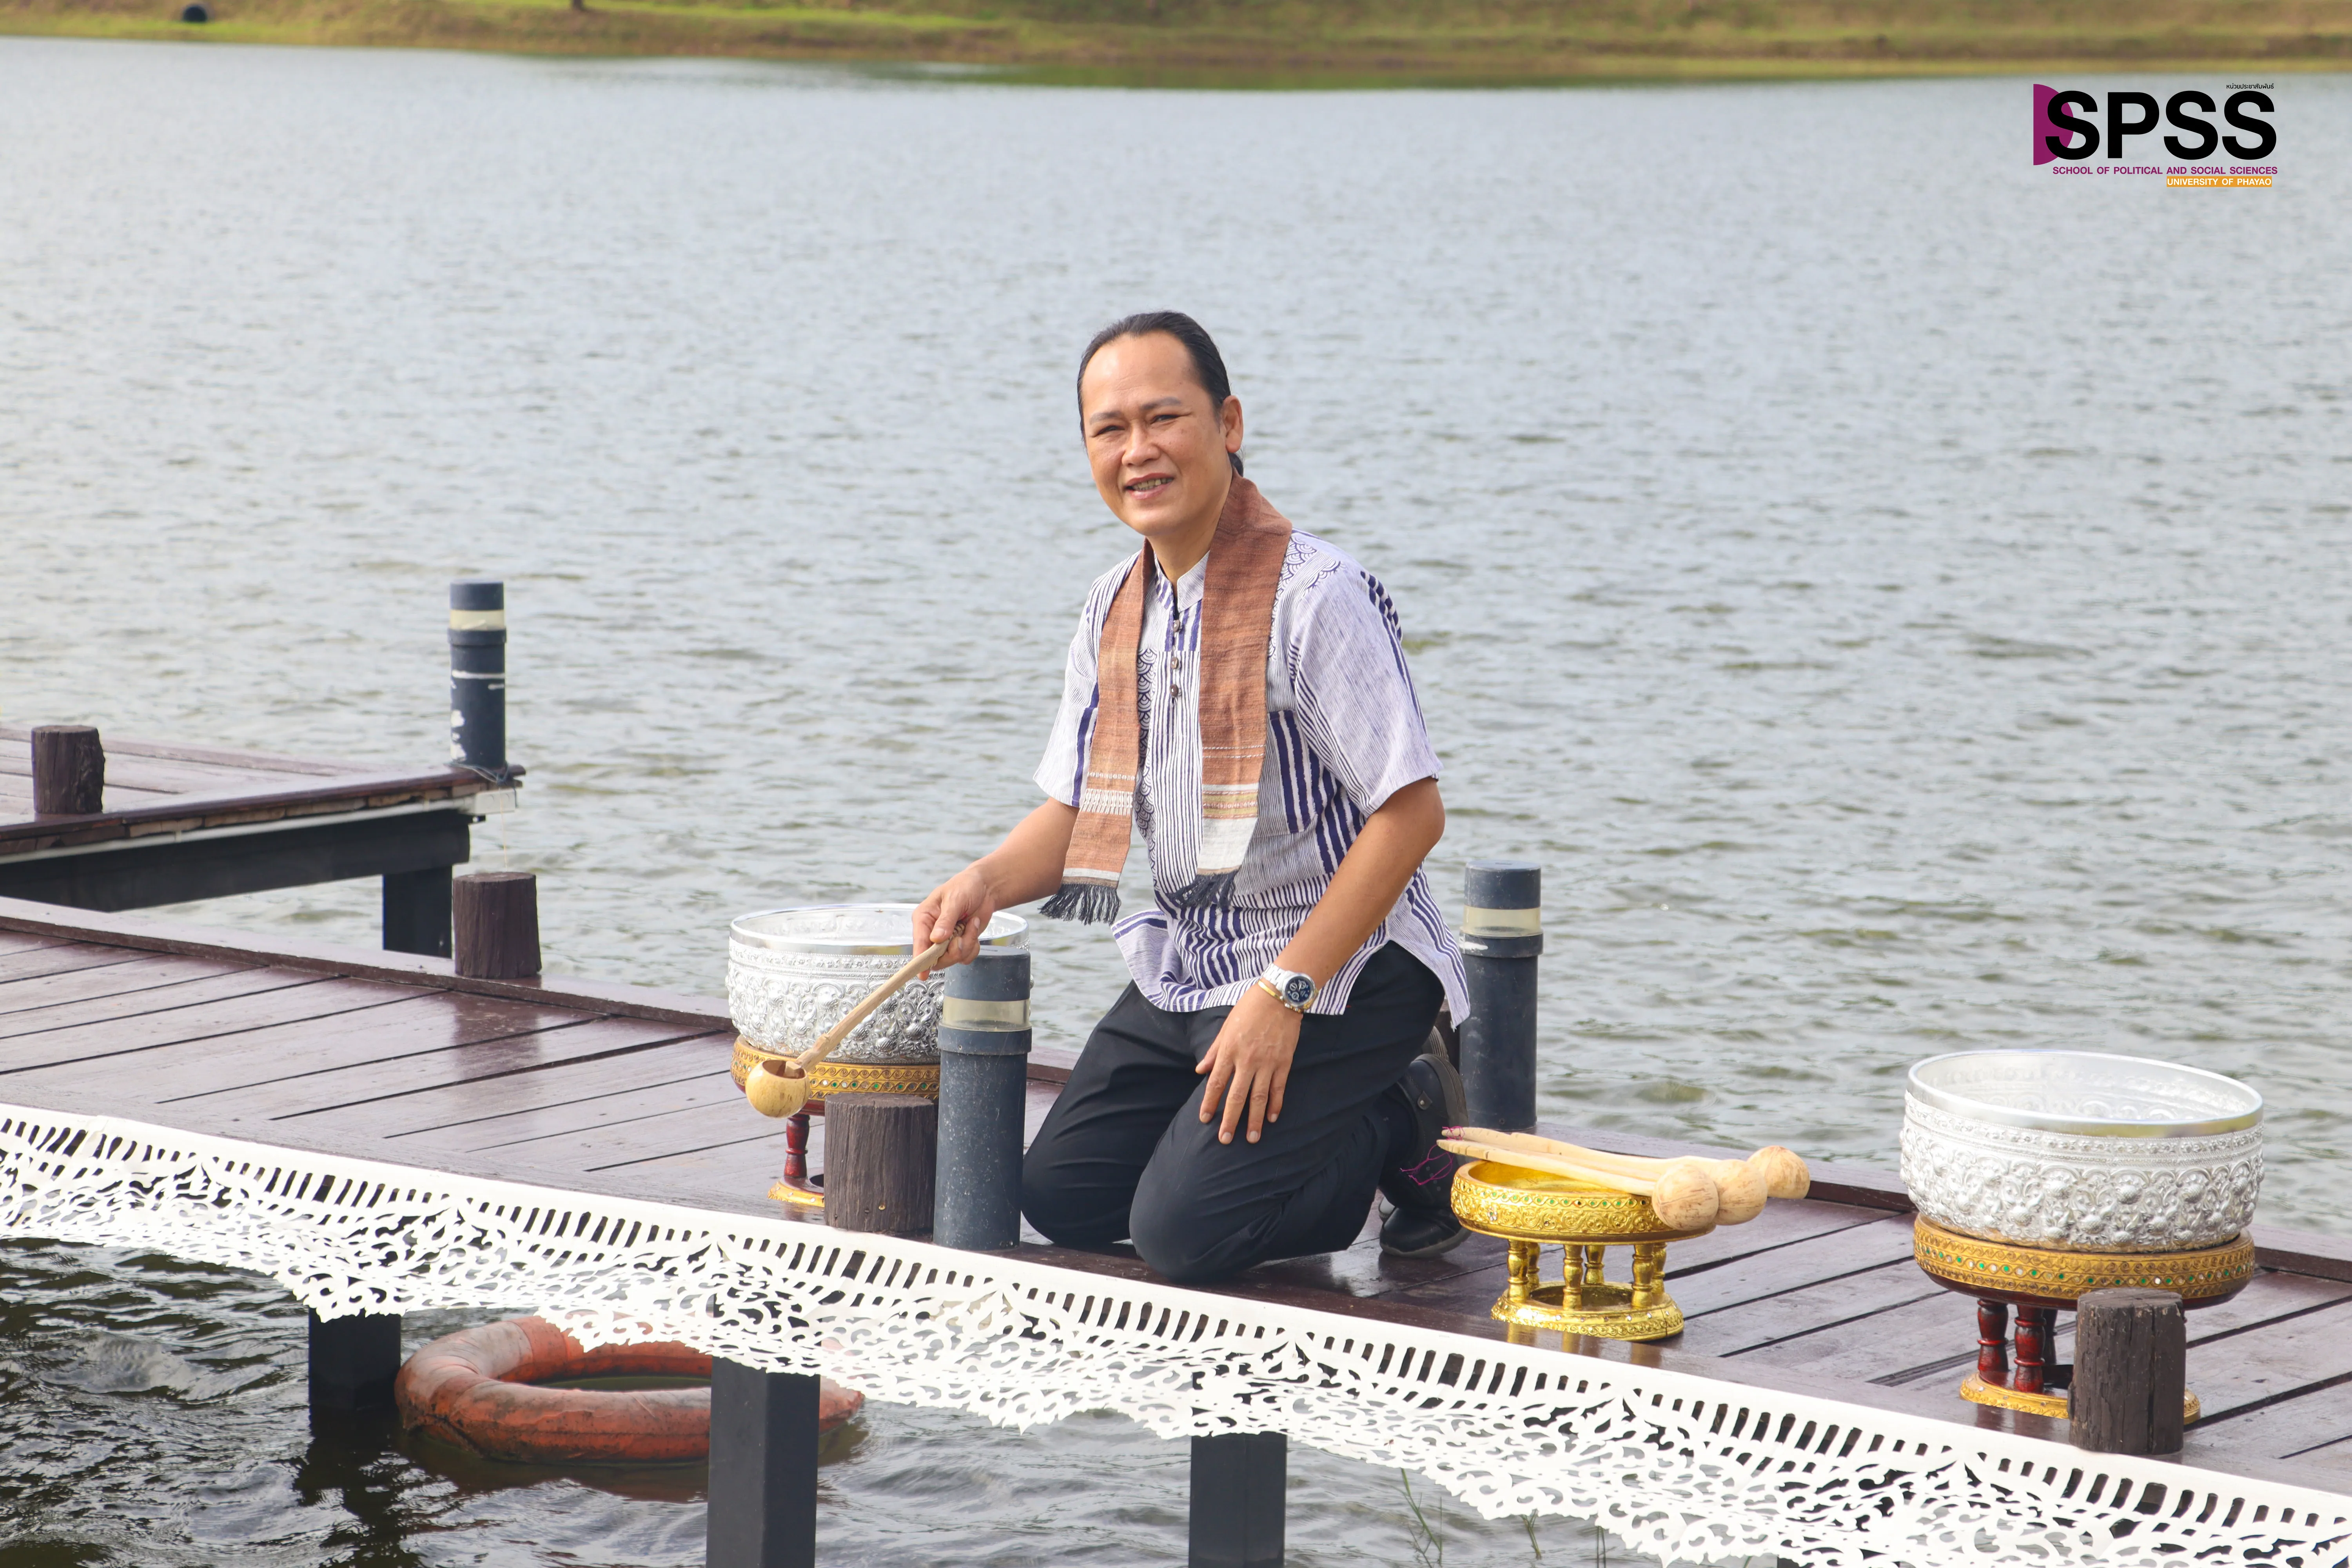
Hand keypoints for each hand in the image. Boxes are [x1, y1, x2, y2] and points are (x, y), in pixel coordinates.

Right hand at [911, 868, 993, 974]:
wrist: (985, 887)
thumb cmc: (965, 886)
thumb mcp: (954, 899)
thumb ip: (946, 920)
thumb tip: (936, 939)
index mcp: (924, 918)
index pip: (919, 942)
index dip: (920, 959)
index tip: (922, 973)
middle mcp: (932, 932)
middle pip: (936, 957)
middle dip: (953, 950)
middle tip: (962, 936)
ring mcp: (946, 940)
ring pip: (953, 958)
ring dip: (967, 944)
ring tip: (971, 924)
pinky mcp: (959, 944)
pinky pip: (965, 957)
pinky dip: (973, 946)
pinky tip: (973, 929)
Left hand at [1196, 985, 1302, 1144]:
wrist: (1280, 996)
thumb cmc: (1249, 1009)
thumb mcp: (1226, 1027)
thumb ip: (1214, 1051)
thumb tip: (1200, 1071)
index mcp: (1229, 1051)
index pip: (1216, 1083)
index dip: (1210, 1102)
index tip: (1204, 1119)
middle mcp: (1247, 1060)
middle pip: (1236, 1096)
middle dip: (1230, 1120)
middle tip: (1225, 1139)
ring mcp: (1267, 1063)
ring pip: (1259, 1097)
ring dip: (1255, 1120)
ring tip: (1252, 1138)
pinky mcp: (1284, 1063)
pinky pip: (1279, 1088)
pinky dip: (1276, 1104)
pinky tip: (1273, 1118)